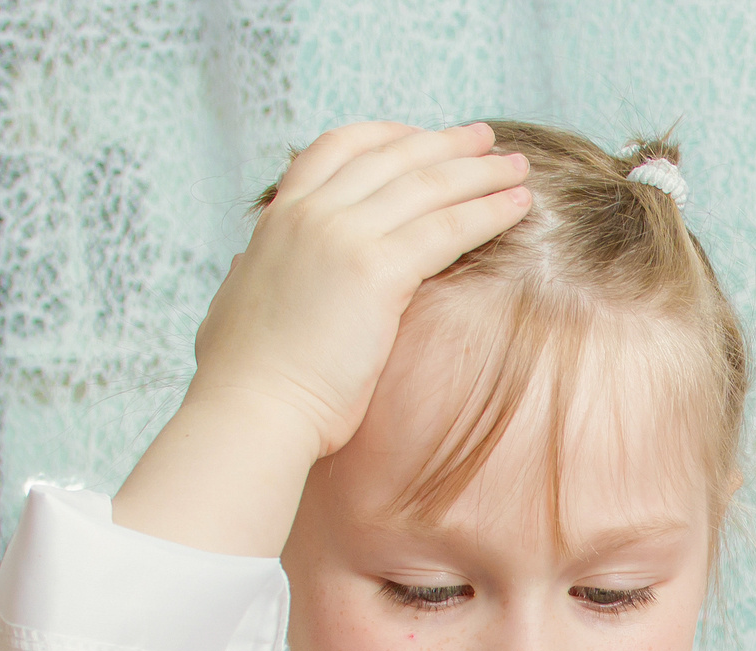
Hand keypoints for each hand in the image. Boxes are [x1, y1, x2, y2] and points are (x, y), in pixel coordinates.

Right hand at [190, 121, 529, 460]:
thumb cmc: (245, 377)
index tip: (426, 137)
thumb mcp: (234, 303)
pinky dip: (489, 212)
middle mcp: (309, 214)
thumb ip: (248, 272)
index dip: (388, 135)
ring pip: (427, 186)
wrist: (251, 409)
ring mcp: (341, 236)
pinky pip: (447, 228)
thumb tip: (242, 262)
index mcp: (279, 218)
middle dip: (447, 144)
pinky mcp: (374, 271)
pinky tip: (521, 205)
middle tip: (487, 139)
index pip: (338, 148)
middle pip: (392, 157)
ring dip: (480, 172)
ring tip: (519, 166)